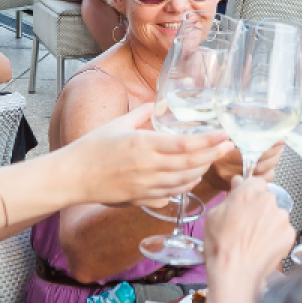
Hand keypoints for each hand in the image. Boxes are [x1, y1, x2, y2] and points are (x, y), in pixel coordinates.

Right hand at [58, 103, 231, 206]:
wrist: (73, 177)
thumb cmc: (91, 148)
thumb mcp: (118, 124)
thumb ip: (141, 113)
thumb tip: (156, 103)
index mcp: (144, 145)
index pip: (185, 144)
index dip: (208, 140)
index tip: (224, 135)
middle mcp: (148, 167)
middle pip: (190, 163)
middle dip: (213, 154)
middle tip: (228, 146)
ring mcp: (146, 185)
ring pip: (184, 180)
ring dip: (202, 169)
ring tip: (213, 158)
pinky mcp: (141, 198)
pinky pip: (171, 194)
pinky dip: (186, 185)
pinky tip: (193, 177)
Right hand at [204, 177, 293, 294]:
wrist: (235, 272)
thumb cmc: (221, 247)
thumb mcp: (213, 216)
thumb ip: (230, 196)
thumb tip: (238, 183)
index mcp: (248, 192)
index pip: (256, 182)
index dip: (251, 193)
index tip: (247, 202)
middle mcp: (267, 200)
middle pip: (266, 199)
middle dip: (259, 209)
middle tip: (247, 226)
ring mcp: (281, 217)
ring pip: (276, 215)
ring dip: (268, 223)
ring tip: (254, 241)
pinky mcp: (289, 233)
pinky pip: (283, 231)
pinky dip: (276, 237)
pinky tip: (263, 247)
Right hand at [207, 141, 281, 191]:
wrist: (207, 175)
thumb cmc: (217, 153)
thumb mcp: (221, 141)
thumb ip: (234, 135)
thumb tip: (258, 128)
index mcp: (223, 155)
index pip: (249, 152)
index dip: (267, 147)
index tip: (278, 140)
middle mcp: (228, 170)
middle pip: (258, 165)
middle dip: (273, 155)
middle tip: (280, 146)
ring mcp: (234, 181)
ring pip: (261, 174)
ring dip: (272, 164)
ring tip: (277, 154)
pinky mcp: (240, 188)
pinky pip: (259, 182)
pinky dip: (268, 174)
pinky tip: (270, 167)